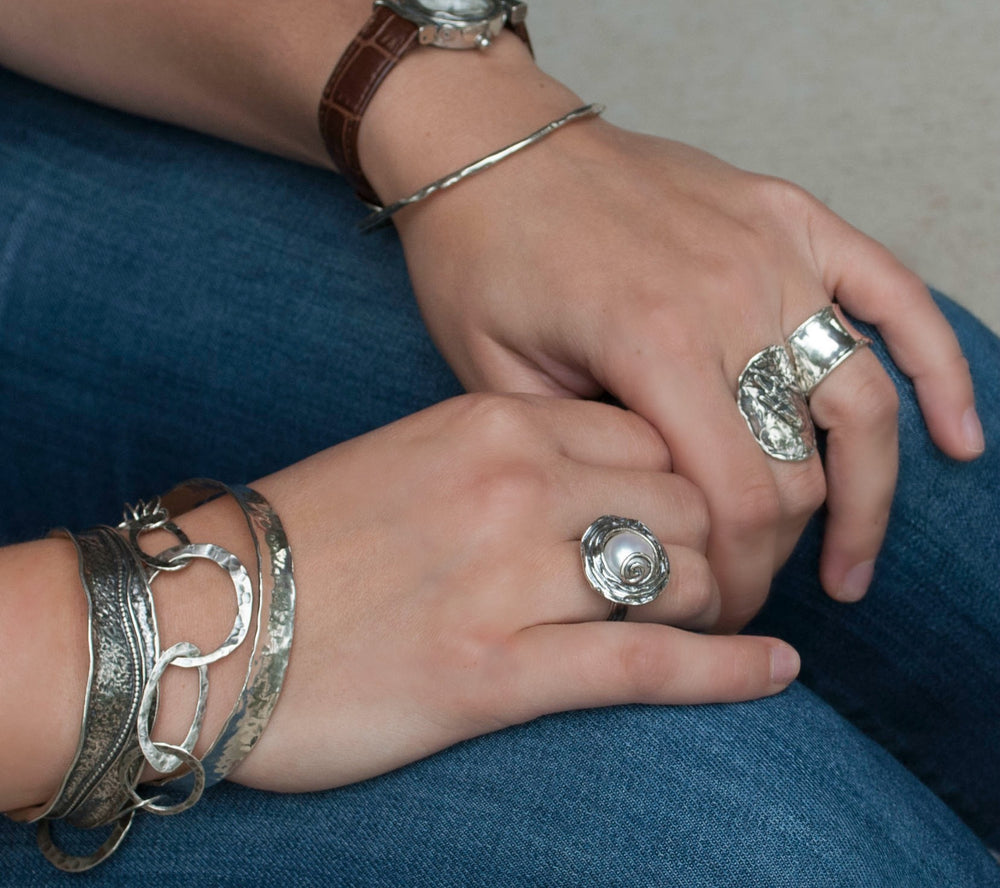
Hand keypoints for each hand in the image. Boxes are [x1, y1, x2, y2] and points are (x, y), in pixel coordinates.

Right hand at [172, 395, 797, 792]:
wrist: (197, 622)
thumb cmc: (305, 537)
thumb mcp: (417, 453)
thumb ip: (514, 452)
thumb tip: (607, 476)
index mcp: (493, 420)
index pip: (652, 433)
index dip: (696, 474)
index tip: (705, 507)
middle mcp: (514, 483)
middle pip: (682, 498)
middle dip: (719, 538)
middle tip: (727, 573)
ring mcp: (509, 575)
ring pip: (678, 574)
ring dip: (719, 601)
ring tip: (728, 621)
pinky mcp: (496, 670)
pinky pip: (649, 664)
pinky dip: (729, 670)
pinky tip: (775, 670)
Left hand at [359, 43, 981, 629]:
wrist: (489, 144)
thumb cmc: (478, 256)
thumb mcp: (494, 376)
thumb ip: (585, 454)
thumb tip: (655, 520)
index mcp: (651, 343)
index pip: (735, 500)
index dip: (737, 580)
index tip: (717, 615)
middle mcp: (730, 297)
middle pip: (798, 465)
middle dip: (781, 553)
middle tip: (756, 592)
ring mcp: (770, 250)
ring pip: (861, 400)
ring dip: (869, 494)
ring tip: (851, 562)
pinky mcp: (788, 215)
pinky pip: (892, 294)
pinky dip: (937, 367)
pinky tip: (957, 437)